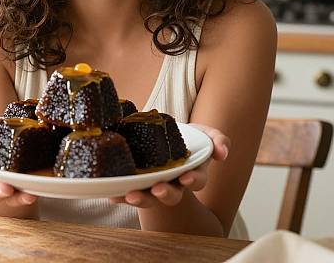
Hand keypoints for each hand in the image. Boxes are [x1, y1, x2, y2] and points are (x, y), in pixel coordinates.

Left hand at [109, 123, 229, 208]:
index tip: (187, 178)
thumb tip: (222, 152)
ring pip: (148, 197)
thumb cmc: (187, 138)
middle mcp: (172, 184)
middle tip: (158, 189)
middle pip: (171, 195)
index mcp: (191, 174)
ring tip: (131, 195)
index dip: (192, 180)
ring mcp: (152, 185)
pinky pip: (126, 192)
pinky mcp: (135, 184)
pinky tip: (111, 194)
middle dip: (166, 193)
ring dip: (140, 198)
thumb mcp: (205, 135)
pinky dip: (119, 195)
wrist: (162, 137)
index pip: (196, 181)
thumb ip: (218, 140)